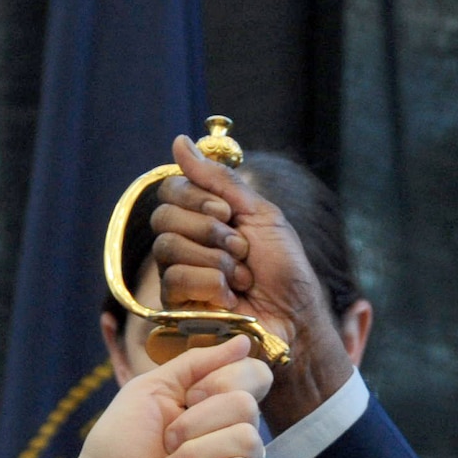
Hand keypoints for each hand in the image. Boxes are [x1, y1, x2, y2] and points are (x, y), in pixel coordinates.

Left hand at [53, 336, 271, 457]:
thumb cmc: (120, 448)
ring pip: (245, 440)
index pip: (254, 375)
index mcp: (218, 406)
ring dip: (192, 455)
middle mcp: (236, 436)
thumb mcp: (151, 389)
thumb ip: (197, 362)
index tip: (187, 398)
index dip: (218, 381)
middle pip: (247, 405)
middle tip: (167, 444)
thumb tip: (243, 342)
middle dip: (194, 423)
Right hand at [150, 134, 353, 430]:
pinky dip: (212, 284)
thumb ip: (218, 180)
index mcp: (202, 217)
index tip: (229, 212)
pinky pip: (176, 279)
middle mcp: (185, 242)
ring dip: (216, 260)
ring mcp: (178, 274)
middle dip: (209, 230)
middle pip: (163, 217)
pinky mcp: (177, 305)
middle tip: (240, 247)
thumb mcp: (259, 213)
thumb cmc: (284, 268)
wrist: (295, 315)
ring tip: (241, 276)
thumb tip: (179, 142)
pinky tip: (231, 297)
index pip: (170, 190)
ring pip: (167, 248)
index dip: (196, 197)